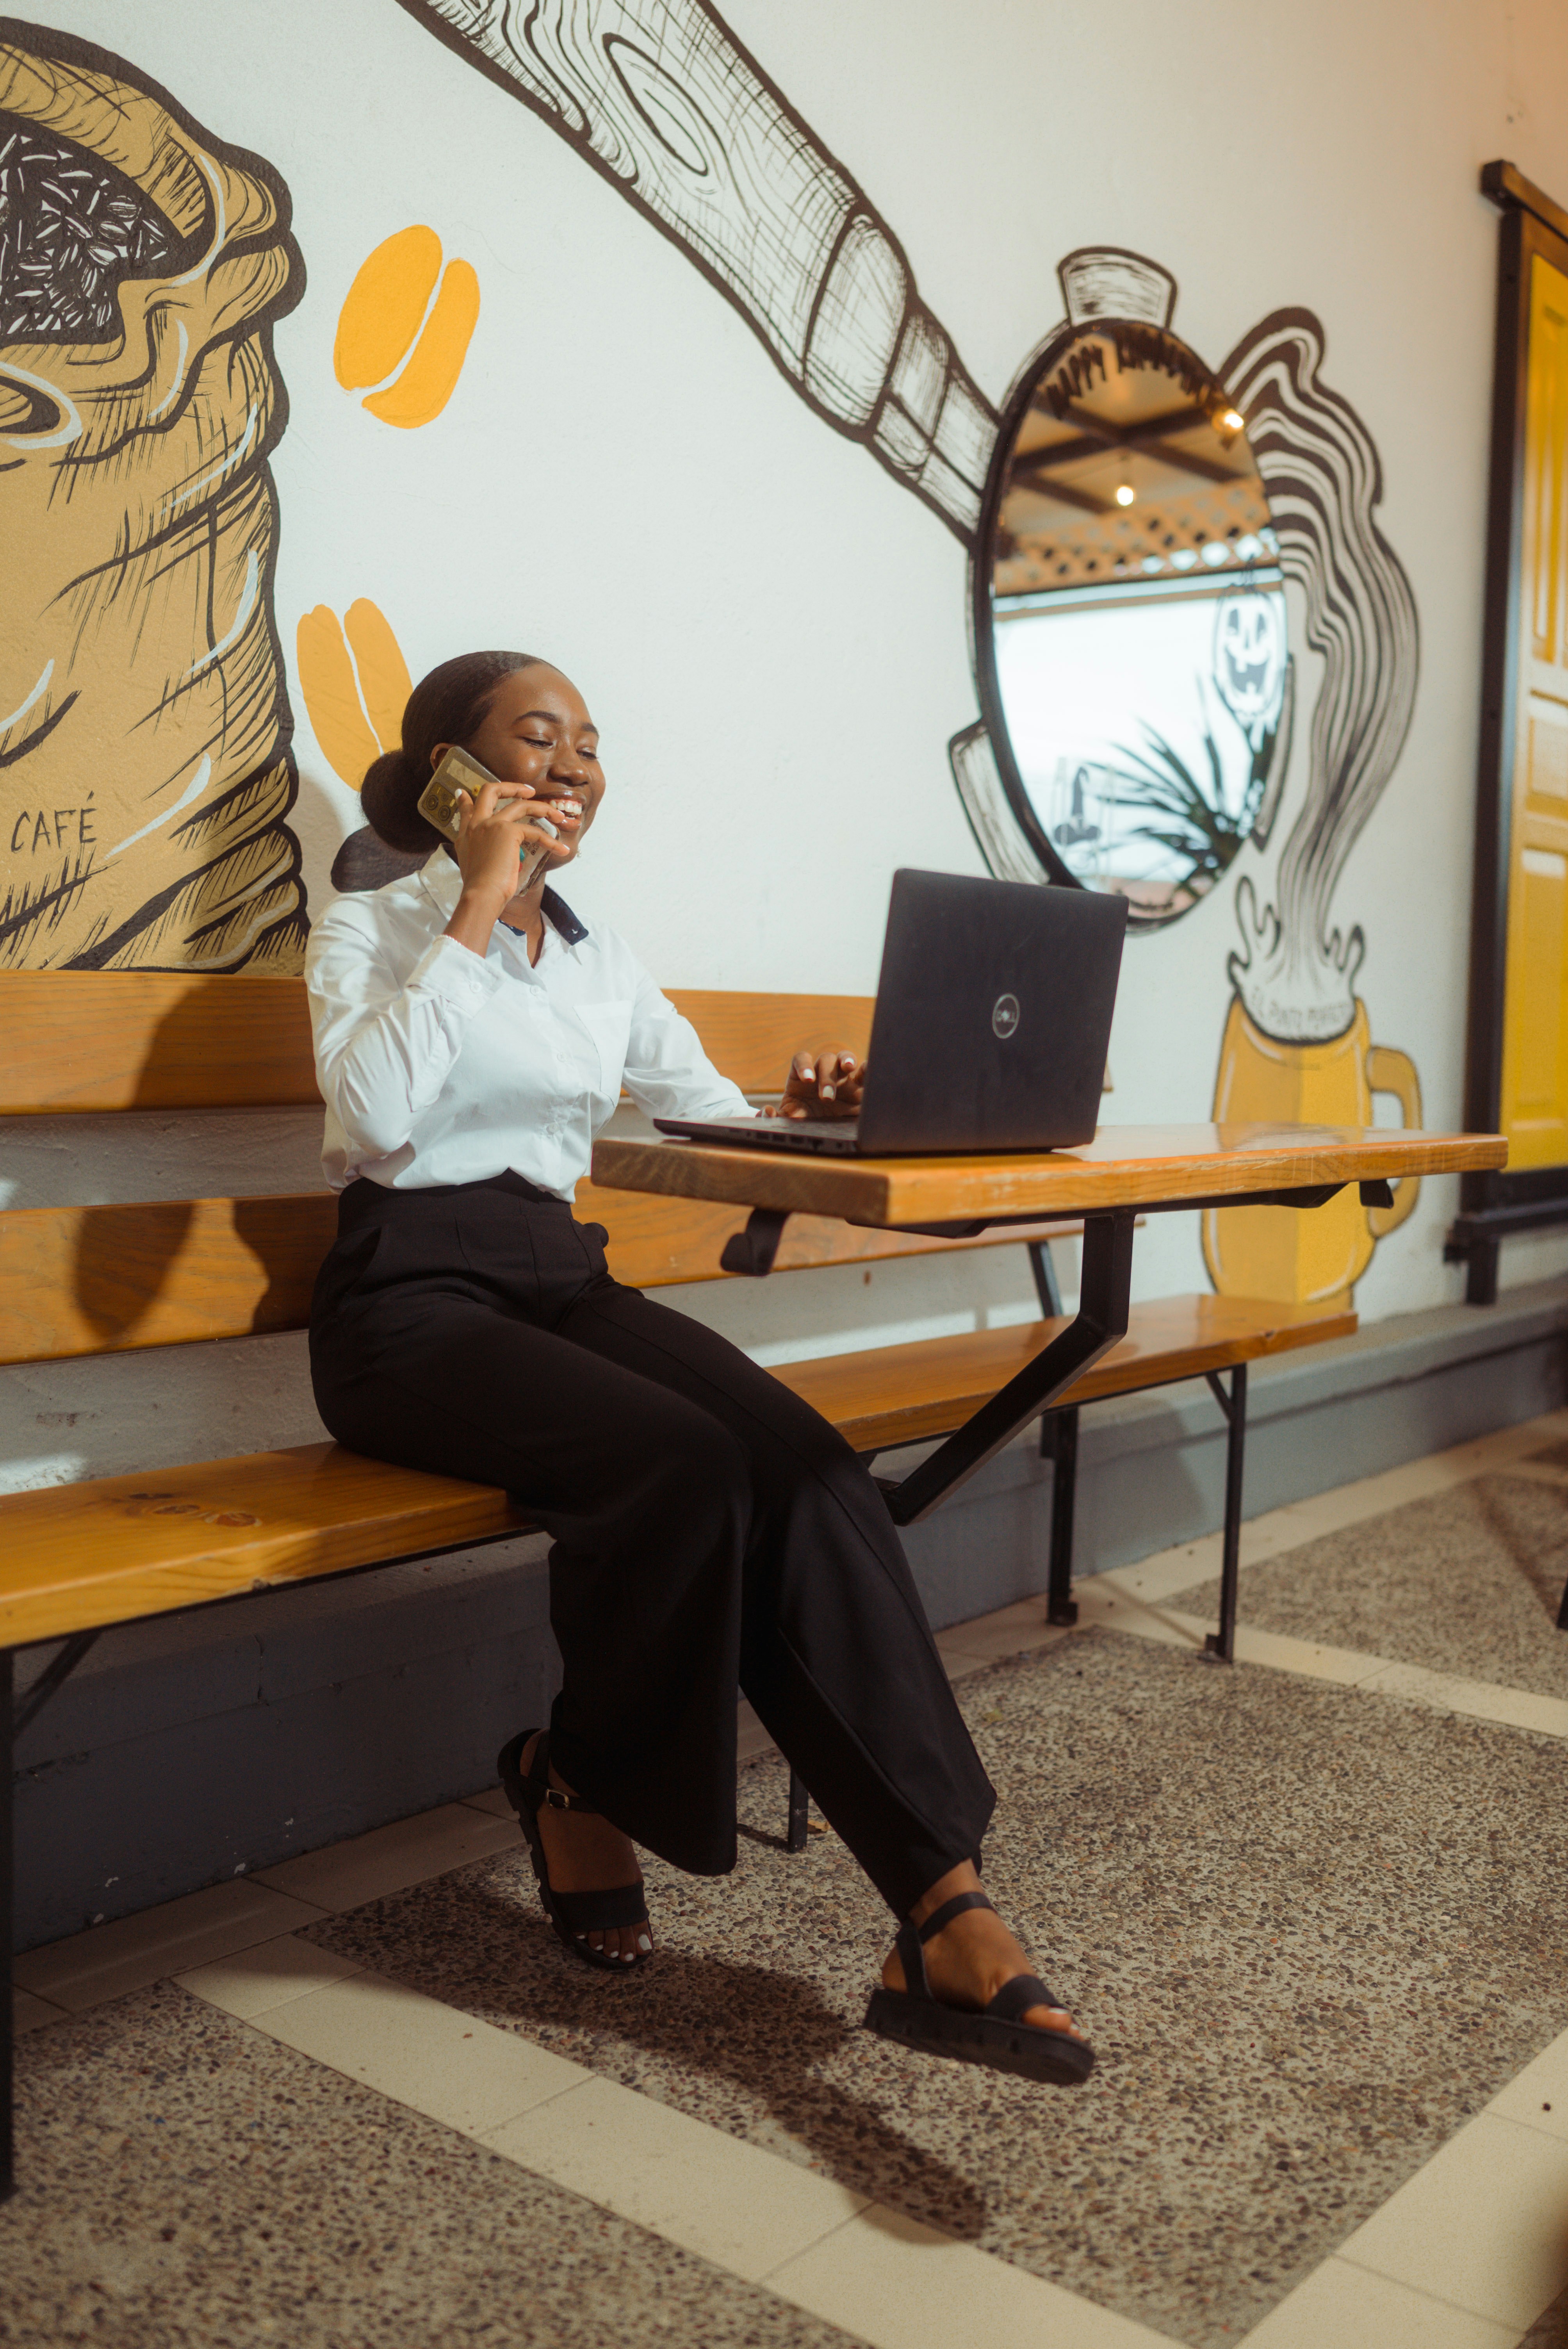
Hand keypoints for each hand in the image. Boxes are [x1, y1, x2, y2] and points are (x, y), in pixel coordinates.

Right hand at [453, 778, 580, 911]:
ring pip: (520, 805)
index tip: (463, 792)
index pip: (466, 808)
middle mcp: (477, 824)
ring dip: (542, 808)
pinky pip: (535, 832)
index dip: (465, 799)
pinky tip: (561, 849)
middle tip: (528, 791)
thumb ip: (478, 852)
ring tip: (557, 816)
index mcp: (467, 833)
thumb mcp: (471, 865)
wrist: (481, 894)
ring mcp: (492, 824)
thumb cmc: (479, 887)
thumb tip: (487, 853)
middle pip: (490, 791)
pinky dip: (551, 841)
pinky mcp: (508, 832)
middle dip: (511, 786)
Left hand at [767, 1048, 866, 1120]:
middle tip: (826, 1098)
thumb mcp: (790, 1120)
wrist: (825, 1131)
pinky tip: (870, 1070)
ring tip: (849, 1068)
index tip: (806, 1080)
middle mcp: (823, 1072)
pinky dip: (868, 1067)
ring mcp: (842, 1077)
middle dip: (826, 1076)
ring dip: (847, 1060)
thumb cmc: (805, 1120)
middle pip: (825, 1060)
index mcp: (803, 1077)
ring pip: (844, 1058)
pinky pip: (865, 1071)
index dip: (803, 1066)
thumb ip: (777, 1117)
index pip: (800, 1060)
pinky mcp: (860, 1086)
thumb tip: (767, 1113)